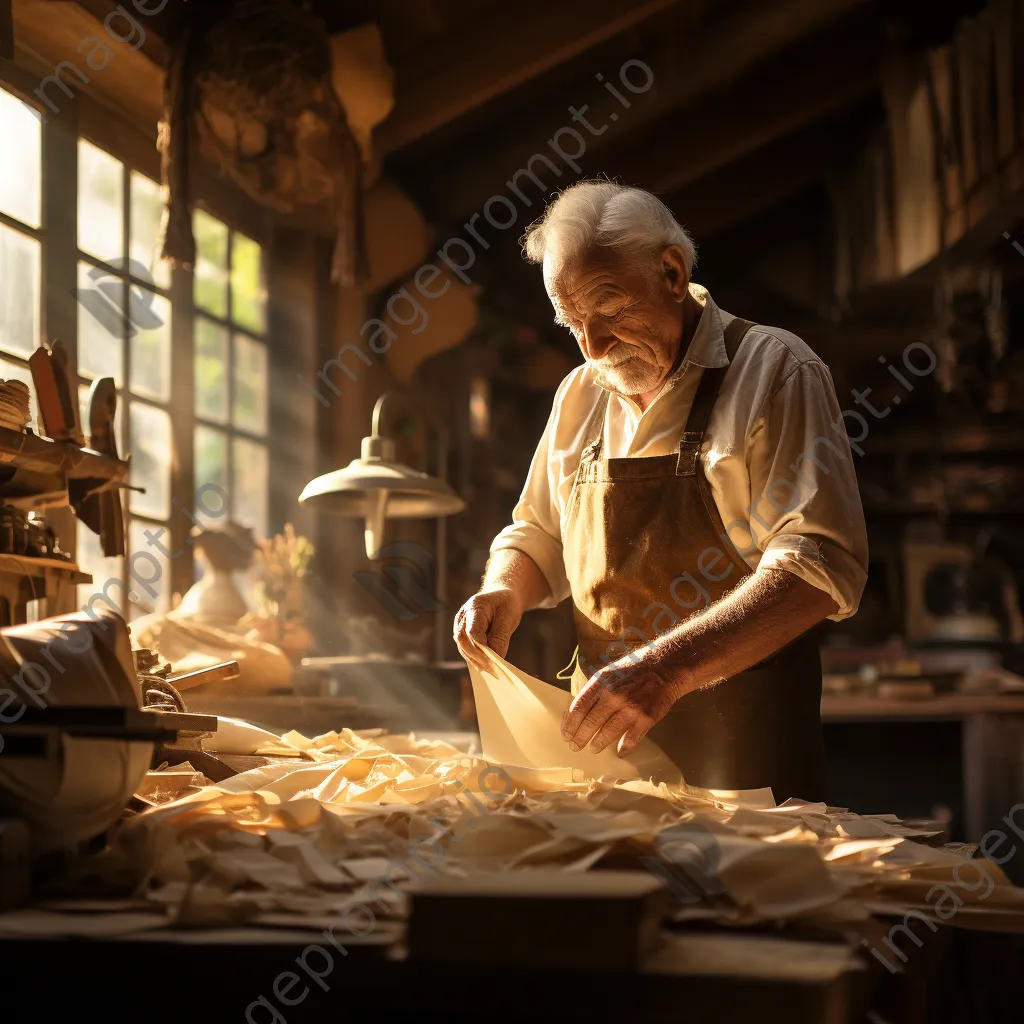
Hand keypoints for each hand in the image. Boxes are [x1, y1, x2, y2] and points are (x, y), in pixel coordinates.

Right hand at [453, 587, 522, 669]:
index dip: (480, 647)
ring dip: (474, 660)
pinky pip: (465, 647)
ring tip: (489, 671)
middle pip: (462, 640)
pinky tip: (483, 666)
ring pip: (462, 646)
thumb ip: (501, 636)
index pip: (472, 630)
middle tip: (490, 669)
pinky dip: (473, 657)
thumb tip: (496, 656)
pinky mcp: (462, 632)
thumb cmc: (506, 603)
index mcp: (475, 606)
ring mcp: (460, 624)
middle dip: (476, 656)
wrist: (501, 594)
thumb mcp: (509, 616)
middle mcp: (463, 615)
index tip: (493, 660)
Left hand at [561, 653, 682, 756]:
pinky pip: (631, 739)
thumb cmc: (633, 670)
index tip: (567, 734)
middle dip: (580, 738)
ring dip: (598, 743)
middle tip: (575, 746)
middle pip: (591, 722)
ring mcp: (630, 708)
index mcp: (601, 682)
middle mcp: (613, 695)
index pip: (579, 707)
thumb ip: (595, 690)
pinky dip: (624, 747)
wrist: (664, 668)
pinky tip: (619, 751)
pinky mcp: (646, 718)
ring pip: (608, 732)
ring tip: (594, 748)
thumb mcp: (609, 672)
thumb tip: (579, 711)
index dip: (571, 724)